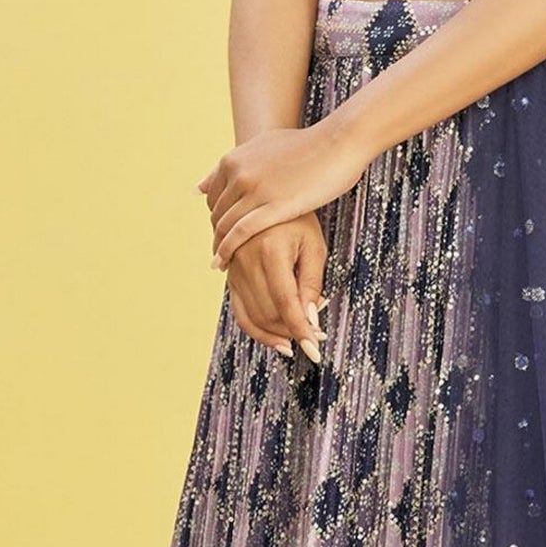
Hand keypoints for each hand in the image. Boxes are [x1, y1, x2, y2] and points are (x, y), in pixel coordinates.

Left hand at [196, 117, 370, 269]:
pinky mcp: (274, 206)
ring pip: (225, 225)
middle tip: (221, 253)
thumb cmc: (308, 146)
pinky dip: (228, 250)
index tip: (223, 232)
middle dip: (217, 235)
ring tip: (221, 264)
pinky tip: (226, 263)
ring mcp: (255, 189)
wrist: (338, 143)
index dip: (216, 217)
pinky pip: (241, 232)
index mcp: (234, 160)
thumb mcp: (264, 146)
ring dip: (219, 247)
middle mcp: (239, 173)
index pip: (212, 197)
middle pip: (217, 213)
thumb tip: (204, 184)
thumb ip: (236, 164)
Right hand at [224, 213, 327, 360]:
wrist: (263, 194)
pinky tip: (277, 338)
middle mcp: (246, 261)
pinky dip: (257, 329)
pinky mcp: (229, 275)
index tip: (316, 352)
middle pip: (269, 314)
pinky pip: (239, 310)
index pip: (287, 304)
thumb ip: (312, 283)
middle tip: (316, 338)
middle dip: (293, 332)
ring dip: (277, 334)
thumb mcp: (313, 245)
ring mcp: (233, 269)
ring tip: (299, 339)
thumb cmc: (297, 218)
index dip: (301, 331)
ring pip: (253, 316)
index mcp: (270, 251)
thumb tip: (311, 321)